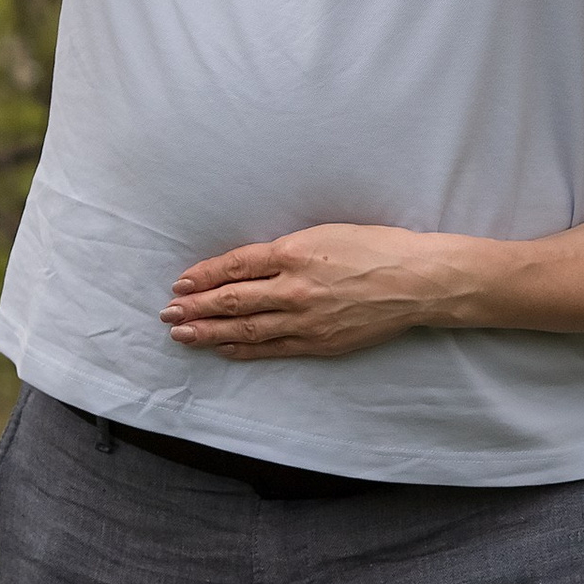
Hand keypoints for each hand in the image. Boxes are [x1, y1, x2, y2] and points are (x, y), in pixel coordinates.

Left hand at [162, 223, 475, 357]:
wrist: (416, 281)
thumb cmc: (376, 248)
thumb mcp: (326, 233)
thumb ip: (286, 250)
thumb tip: (249, 264)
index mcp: (294, 252)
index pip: (235, 265)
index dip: (204, 276)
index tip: (180, 282)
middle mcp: (294, 288)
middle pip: (232, 300)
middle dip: (195, 307)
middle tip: (167, 313)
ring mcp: (306, 319)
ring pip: (246, 329)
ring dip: (209, 333)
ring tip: (182, 334)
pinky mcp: (319, 343)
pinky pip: (272, 348)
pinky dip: (244, 349)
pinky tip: (223, 349)